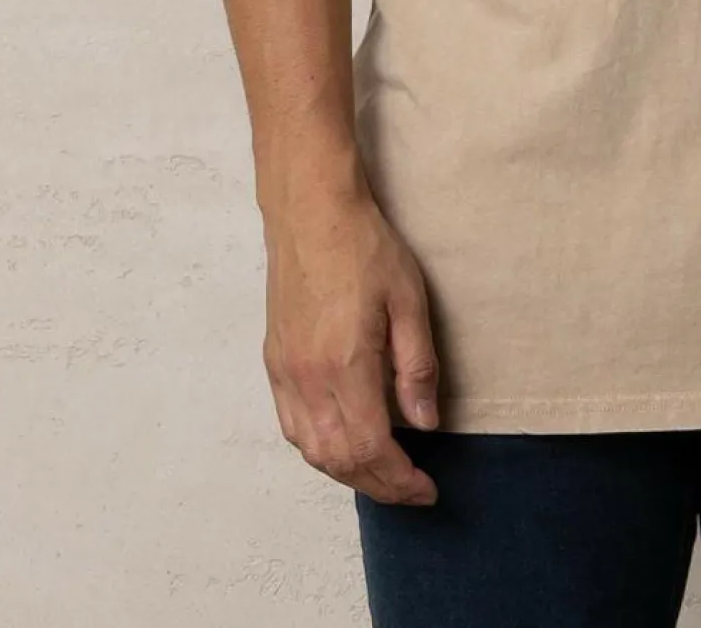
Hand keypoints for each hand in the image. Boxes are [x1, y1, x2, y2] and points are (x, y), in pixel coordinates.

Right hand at [261, 184, 443, 507]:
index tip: (427, 488)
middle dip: (379, 485)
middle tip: (412, 489)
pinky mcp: (273, 362)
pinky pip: (292, 427)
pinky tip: (342, 446)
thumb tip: (425, 424)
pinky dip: (319, 450)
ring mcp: (285, 373)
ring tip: (383, 473)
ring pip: (311, 451)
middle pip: (340, 460)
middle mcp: (308, 378)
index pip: (372, 449)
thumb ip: (416, 366)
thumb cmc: (364, 247)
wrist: (310, 212)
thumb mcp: (408, 299)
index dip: (400, 479)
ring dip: (348, 473)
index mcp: (345, 365)